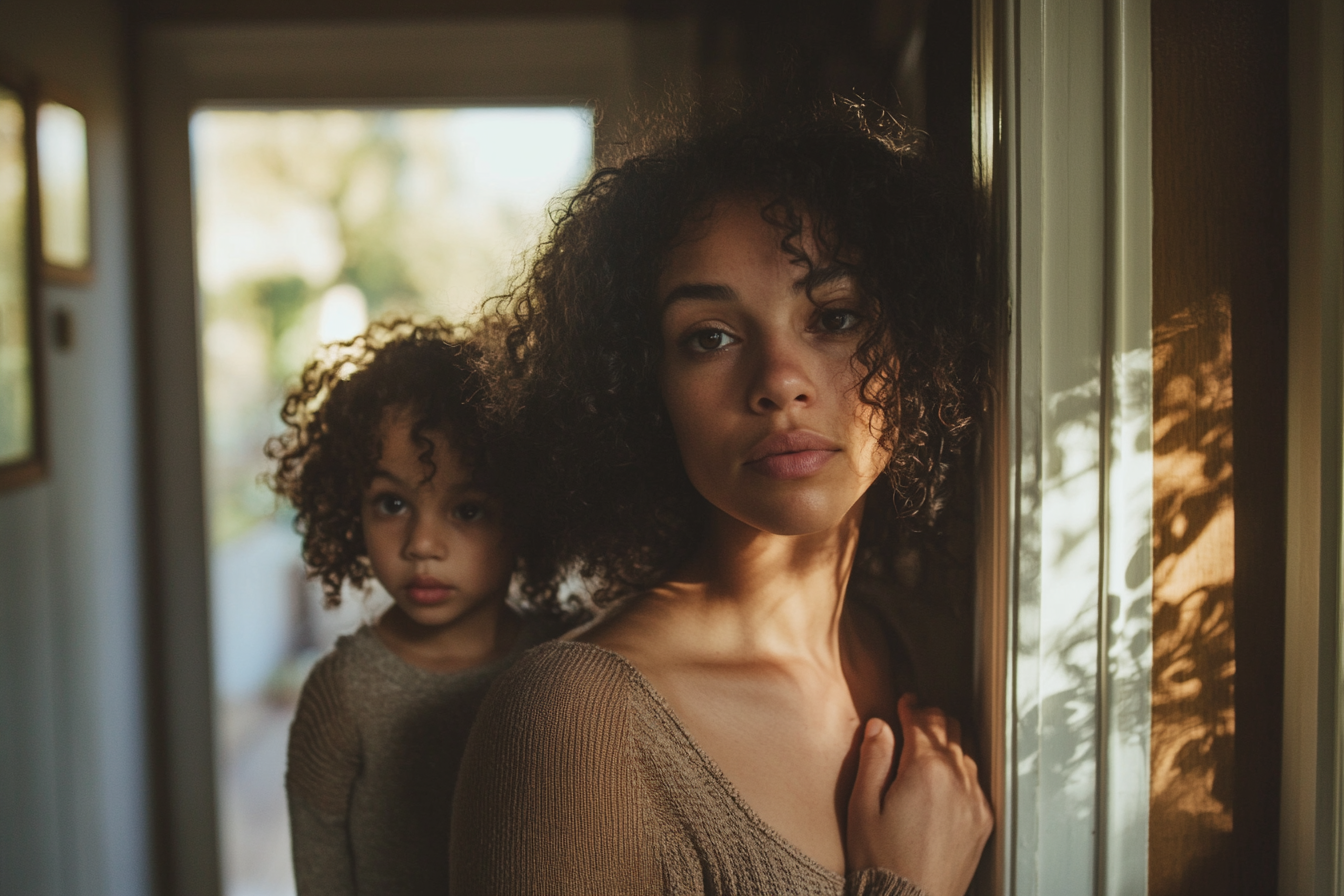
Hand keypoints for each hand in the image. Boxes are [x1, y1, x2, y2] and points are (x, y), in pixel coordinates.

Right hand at [847, 694, 992, 895]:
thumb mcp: (862, 807)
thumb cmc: (881, 861)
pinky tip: (945, 776)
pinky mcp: (982, 822)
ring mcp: (974, 802)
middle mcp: (957, 780)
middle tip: (916, 717)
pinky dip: (961, 769)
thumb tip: (880, 726)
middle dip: (932, 719)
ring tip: (930, 744)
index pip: (923, 722)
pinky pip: (976, 781)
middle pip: (950, 730)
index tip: (905, 702)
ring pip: (966, 752)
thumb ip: (873, 759)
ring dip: (948, 742)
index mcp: (925, 770)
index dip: (911, 707)